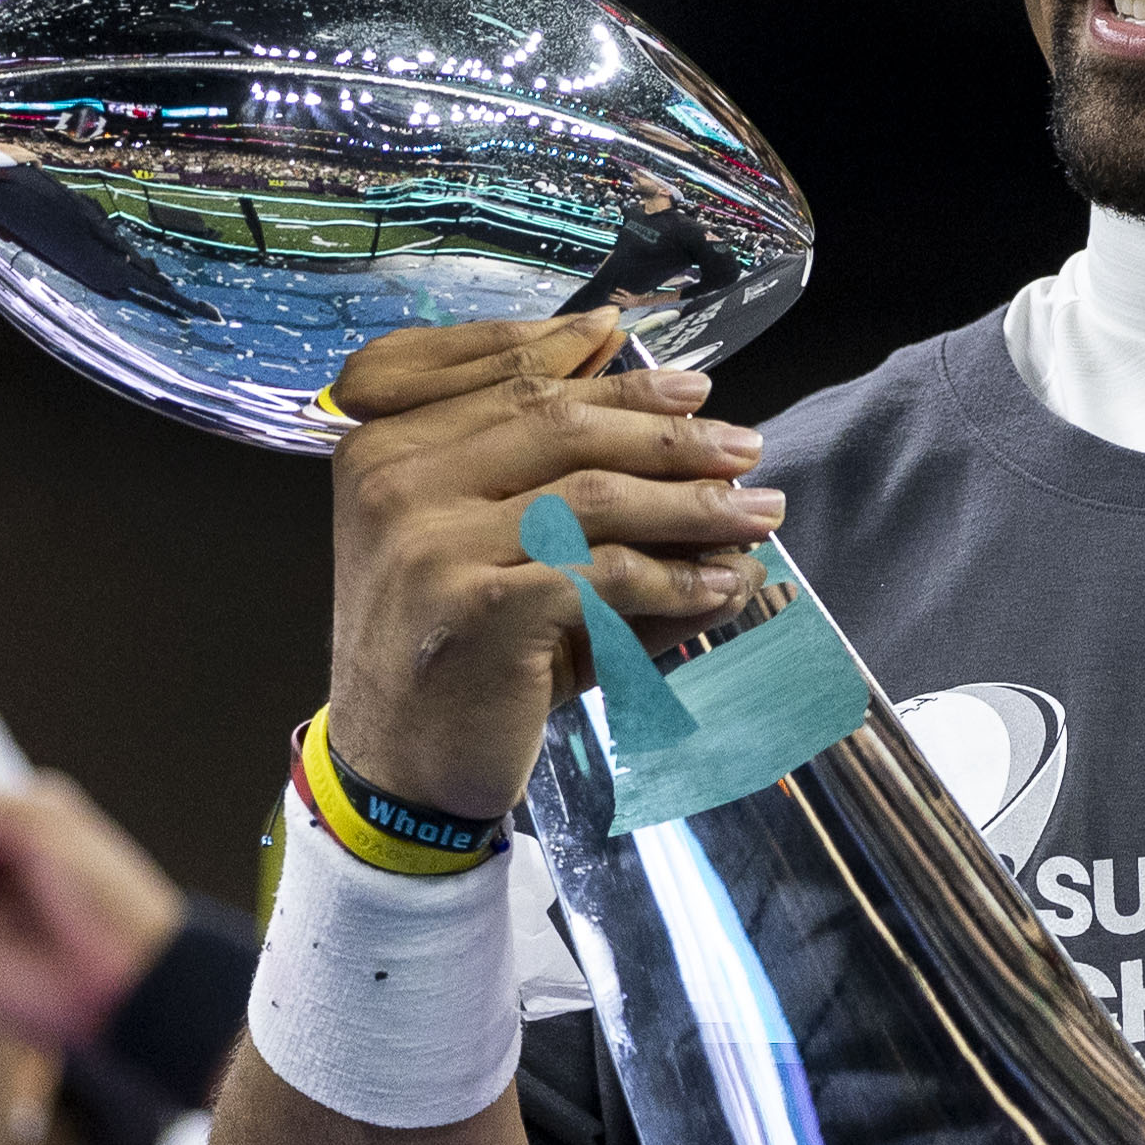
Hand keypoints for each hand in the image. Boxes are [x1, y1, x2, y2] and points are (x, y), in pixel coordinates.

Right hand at [325, 313, 782, 821]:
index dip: (607, 377)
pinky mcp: (478, 609)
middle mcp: (393, 479)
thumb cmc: (456, 645)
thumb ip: (562, 465)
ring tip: (759, 513)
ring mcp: (429, 543)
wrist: (398, 767)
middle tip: (746, 447)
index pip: (511, 380)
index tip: (689, 387)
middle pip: (559, 424)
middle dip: (668, 435)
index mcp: (384, 442)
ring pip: (592, 496)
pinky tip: (721, 587)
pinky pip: (604, 575)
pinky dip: (676, 579)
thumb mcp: (496, 541)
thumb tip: (685, 404)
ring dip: (693, 504)